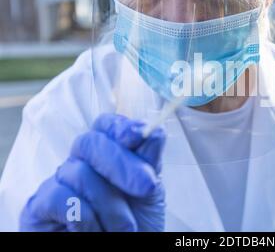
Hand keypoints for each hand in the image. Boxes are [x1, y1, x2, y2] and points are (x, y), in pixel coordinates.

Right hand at [19, 114, 165, 231]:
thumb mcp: (149, 188)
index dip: (120, 126)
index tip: (139, 136)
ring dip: (110, 205)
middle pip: (90, 142)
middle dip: (122, 164)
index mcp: (106, 154)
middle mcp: (80, 163)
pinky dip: (85, 217)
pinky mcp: (38, 206)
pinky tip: (96, 229)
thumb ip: (149, 158)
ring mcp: (58, 183)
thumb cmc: (137, 223)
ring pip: (79, 173)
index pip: (105, 125)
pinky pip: (60, 198)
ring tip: (126, 227)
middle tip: (146, 187)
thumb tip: (154, 128)